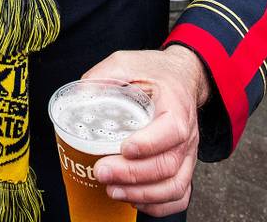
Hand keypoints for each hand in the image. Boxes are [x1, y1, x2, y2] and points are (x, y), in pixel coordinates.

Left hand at [83, 46, 206, 216]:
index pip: (172, 129)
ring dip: (143, 194)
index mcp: (175, 104)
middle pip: (168, 163)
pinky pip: (180, 195)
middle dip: (133, 174)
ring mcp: (187, 153)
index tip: (123, 148)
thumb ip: (104, 75)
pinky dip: (159, 205)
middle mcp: (187, 132)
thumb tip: (79, 94)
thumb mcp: (127, 61)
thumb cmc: (155, 72)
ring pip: (175, 185)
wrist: (181, 77)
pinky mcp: (184, 166)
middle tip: (102, 172)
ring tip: (113, 190)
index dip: (149, 144)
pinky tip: (135, 201)